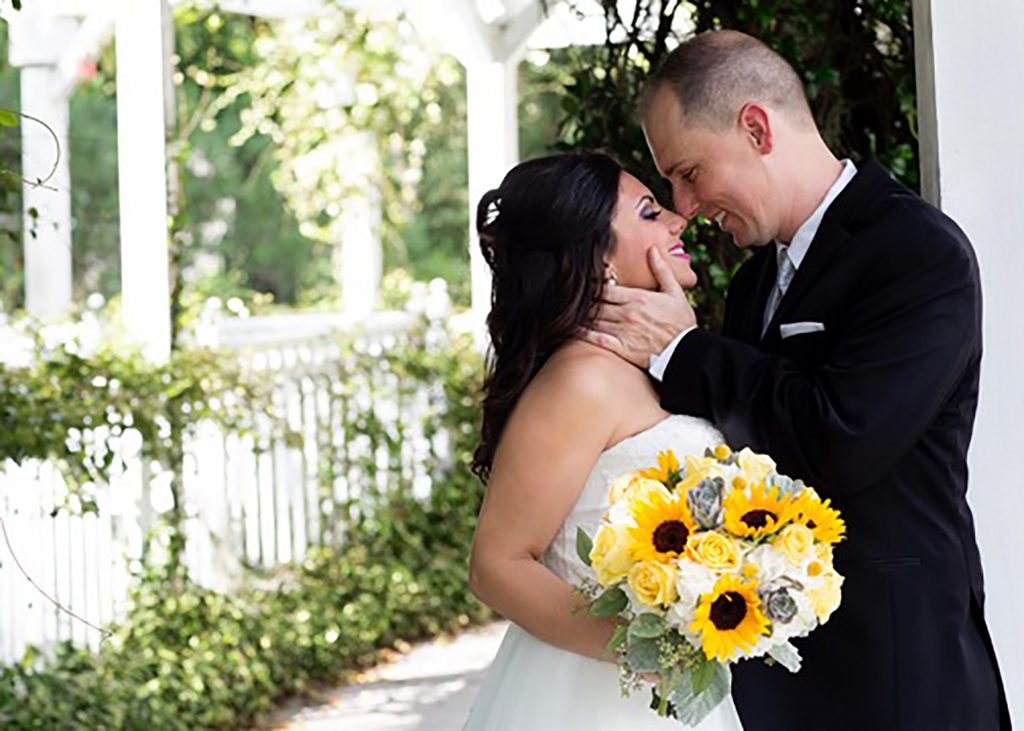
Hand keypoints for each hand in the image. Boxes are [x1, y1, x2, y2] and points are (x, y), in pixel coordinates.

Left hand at [582, 246, 697, 367]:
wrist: (686, 352)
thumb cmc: (681, 323)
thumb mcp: (675, 293)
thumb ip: (661, 270)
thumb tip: (652, 249)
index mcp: (638, 298)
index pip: (606, 287)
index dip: (593, 283)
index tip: (585, 280)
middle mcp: (627, 313)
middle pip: (596, 302)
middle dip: (584, 298)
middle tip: (572, 293)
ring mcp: (623, 331)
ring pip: (593, 318)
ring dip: (580, 313)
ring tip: (568, 308)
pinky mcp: (621, 348)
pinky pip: (596, 338)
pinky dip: (582, 332)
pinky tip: (572, 328)